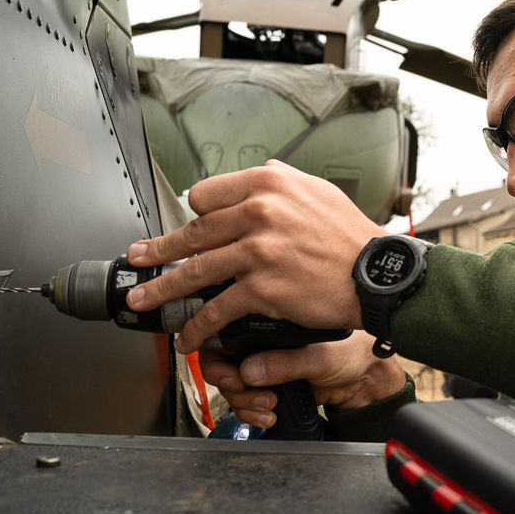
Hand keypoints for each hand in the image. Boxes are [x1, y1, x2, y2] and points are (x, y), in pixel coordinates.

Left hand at [124, 161, 384, 351]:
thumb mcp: (317, 191)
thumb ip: (282, 182)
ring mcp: (258, 250)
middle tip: (138, 260)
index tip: (184, 230)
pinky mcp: (262, 286)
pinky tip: (189, 335)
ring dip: (163, 290)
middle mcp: (259, 211)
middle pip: (193, 233)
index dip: (193, 216)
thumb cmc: (351, 237)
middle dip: (157, 251)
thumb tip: (256, 178)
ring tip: (144, 301)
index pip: (206, 195)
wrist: (376, 274)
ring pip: (196, 271)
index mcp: (267, 183)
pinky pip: (218, 307)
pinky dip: (199, 325)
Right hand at [199, 332, 406, 427]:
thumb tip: (251, 371)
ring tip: (267, 404)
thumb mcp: (320, 355)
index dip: (216, 352)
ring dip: (242, 401)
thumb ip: (286, 363)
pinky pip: (245, 403)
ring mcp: (263, 367)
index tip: (226, 372)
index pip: (226, 331)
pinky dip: (252, 412)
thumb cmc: (350, 353)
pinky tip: (269, 413)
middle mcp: (261, 343)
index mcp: (270, 323)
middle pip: (220, 362)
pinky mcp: (268, 388)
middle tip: (241, 388)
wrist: (364, 383)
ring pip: (230, 387)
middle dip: (226, 380)